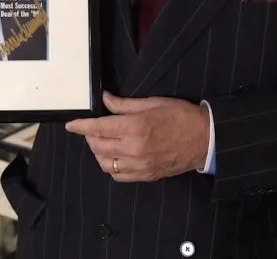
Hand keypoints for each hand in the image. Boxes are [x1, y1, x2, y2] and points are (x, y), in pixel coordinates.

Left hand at [65, 92, 210, 182]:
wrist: (204, 139)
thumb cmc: (181, 117)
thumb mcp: (152, 103)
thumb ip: (124, 104)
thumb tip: (105, 99)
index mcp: (136, 127)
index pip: (99, 128)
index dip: (81, 126)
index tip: (71, 124)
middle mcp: (134, 148)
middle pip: (98, 146)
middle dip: (89, 137)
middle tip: (92, 128)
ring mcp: (140, 165)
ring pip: (105, 163)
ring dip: (98, 152)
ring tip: (103, 141)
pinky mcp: (145, 175)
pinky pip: (118, 176)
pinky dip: (111, 166)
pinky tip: (114, 156)